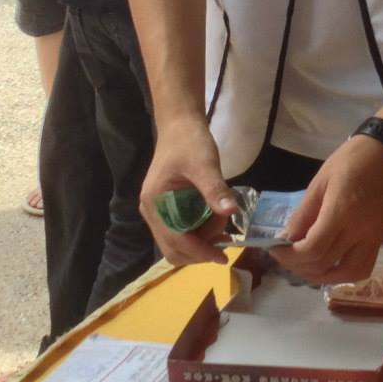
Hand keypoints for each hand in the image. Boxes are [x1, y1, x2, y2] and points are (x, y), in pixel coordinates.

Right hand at [139, 119, 238, 265]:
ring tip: (220, 219)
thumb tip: (230, 211)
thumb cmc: (189, 142)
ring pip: (178, 244)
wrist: (180, 126)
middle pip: (173, 249)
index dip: (199, 251)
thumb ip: (215, 188)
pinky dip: (199, 233)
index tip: (223, 256)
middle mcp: (152, 213)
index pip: (175, 240)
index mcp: (155, 204)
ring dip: (202, 241)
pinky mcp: (166, 211)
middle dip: (201, 248)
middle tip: (224, 233)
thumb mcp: (205, 163)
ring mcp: (158, 213)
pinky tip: (214, 218)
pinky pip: (182, 232)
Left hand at [274, 135, 382, 285]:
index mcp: (341, 212)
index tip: (276, 250)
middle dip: (299, 266)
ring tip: (305, 267)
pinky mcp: (380, 239)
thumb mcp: (318, 183)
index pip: (313, 249)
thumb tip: (285, 239)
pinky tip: (330, 267)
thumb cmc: (349, 162)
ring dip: (322, 277)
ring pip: (346, 274)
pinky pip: (363, 268)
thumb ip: (302, 215)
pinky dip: (344, 275)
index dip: (290, 256)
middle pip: (325, 264)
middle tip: (285, 257)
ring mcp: (373, 238)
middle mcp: (359, 230)